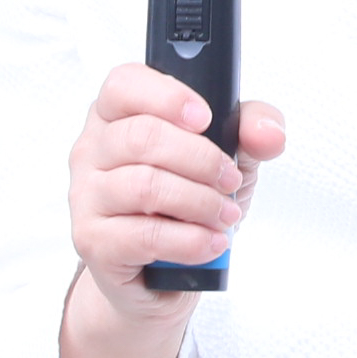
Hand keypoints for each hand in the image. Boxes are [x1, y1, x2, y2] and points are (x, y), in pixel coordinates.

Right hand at [64, 65, 287, 327]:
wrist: (165, 272)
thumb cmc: (188, 201)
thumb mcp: (228, 156)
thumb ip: (250, 131)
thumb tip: (270, 134)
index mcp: (116, 114)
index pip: (124, 84)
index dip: (167, 97)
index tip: (206, 118)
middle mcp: (92, 150)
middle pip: (141, 136)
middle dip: (200, 159)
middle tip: (230, 180)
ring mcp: (86, 196)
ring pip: (144, 186)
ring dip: (199, 202)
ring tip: (225, 215)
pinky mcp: (92, 241)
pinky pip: (144, 235)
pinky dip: (189, 240)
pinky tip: (210, 242)